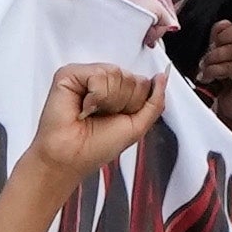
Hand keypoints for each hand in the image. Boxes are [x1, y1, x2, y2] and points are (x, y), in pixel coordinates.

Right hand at [28, 59, 165, 181]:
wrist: (71, 157)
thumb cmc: (96, 147)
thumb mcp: (137, 126)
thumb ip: (155, 101)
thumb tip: (162, 76)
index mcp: (118, 92)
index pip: (142, 82)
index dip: (135, 104)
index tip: (117, 118)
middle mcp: (103, 81)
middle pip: (131, 77)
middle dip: (122, 102)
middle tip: (102, 117)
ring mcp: (86, 76)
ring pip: (116, 73)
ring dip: (108, 101)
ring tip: (91, 113)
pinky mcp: (69, 74)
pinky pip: (97, 74)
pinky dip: (95, 96)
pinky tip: (83, 107)